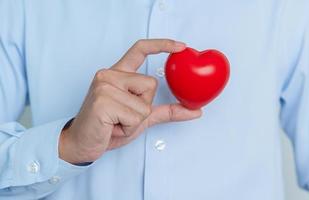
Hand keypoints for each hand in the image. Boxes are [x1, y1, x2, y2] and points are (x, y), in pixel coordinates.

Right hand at [58, 39, 201, 163]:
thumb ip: (166, 111)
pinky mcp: (103, 101)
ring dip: (136, 121)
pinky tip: (112, 127)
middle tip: (123, 116)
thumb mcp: (141, 117)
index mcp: (118, 74)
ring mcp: (104, 86)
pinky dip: (129, 127)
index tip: (181, 46)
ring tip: (117, 122)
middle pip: (151, 84)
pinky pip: (136, 116)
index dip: (162, 45)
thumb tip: (196, 111)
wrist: (81, 143)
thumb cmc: (108, 128)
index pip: (139, 50)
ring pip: (144, 104)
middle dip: (144, 107)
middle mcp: (109, 75)